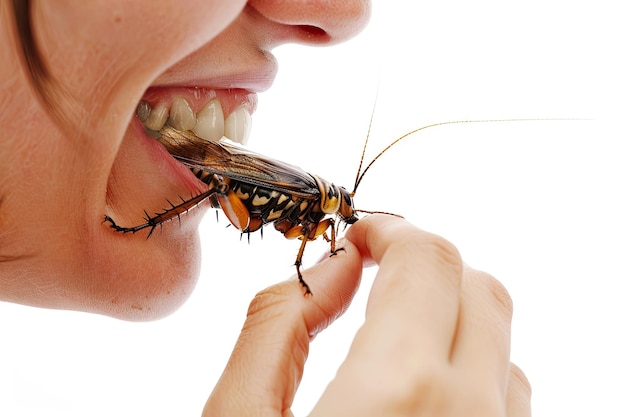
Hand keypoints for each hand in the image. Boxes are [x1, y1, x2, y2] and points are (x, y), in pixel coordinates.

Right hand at [202, 215, 530, 415]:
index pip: (427, 259)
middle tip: (377, 278)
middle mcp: (470, 416)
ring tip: (393, 342)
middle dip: (425, 266)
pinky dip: (471, 374)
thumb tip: (332, 266)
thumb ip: (276, 327)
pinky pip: (509, 399)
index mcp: (397, 392)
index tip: (363, 239)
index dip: (391, 232)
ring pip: (503, 346)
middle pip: (480, 290)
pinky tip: (419, 396)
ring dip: (451, 321)